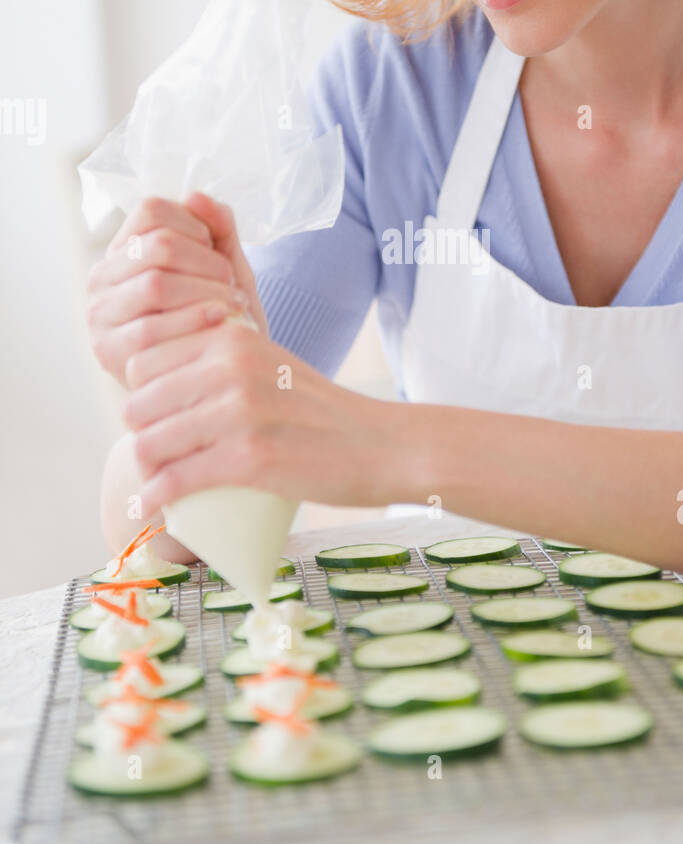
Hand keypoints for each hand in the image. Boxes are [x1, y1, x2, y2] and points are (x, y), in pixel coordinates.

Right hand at [85, 193, 264, 387]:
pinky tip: (222, 322)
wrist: (219, 382)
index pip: (152, 210)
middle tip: (231, 283)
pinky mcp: (109, 351)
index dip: (195, 224)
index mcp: (125, 250)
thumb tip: (197, 196)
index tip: (216, 252)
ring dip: (206, 291)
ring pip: (155, 284)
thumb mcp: (225, 269)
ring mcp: (101, 315)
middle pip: (158, 245)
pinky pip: (152, 328)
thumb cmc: (220, 319)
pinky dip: (195, 320)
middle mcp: (102, 278)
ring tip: (233, 304)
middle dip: (207, 262)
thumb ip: (219, 229)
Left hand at [122, 317, 403, 517]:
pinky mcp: (248, 458)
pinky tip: (155, 506)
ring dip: (145, 471)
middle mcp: (230, 367)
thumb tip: (162, 388)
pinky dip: (157, 498)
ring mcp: (239, 412)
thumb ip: (223, 362)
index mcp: (231, 337)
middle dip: (140, 435)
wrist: (383, 445)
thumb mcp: (270, 362)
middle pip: (138, 405)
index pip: (143, 361)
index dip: (140, 394)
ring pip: (149, 444)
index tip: (154, 420)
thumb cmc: (323, 412)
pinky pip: (176, 480)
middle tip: (158, 458)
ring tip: (157, 484)